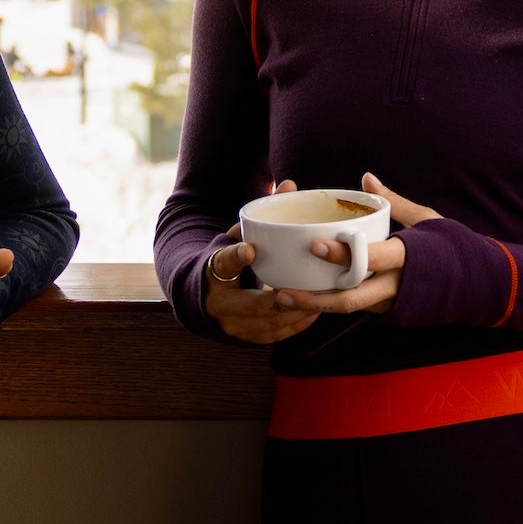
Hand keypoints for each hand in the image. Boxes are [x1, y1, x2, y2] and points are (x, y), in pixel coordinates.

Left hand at [202, 175, 440, 344]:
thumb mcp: (425, 219)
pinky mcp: (389, 314)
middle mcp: (397, 286)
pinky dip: (331, 303)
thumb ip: (392, 202)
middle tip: (280, 291)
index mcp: (407, 258)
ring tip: (282, 297)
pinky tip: (304, 297)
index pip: (369, 258)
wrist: (479, 284)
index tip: (313, 245)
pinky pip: (356, 308)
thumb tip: (365, 178)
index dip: (341, 254)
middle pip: (350, 299)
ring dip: (315, 306)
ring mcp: (392, 304)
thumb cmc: (452, 246)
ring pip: (348, 308)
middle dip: (313, 298)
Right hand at [205, 181, 314, 345]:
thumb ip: (261, 214)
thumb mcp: (237, 235)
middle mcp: (218, 302)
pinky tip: (312, 312)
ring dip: (294, 313)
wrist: (203, 295)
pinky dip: (293, 326)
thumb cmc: (228, 258)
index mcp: (213, 271)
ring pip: (266, 323)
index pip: (223, 264)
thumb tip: (289, 185)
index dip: (236, 257)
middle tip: (304, 288)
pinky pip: (272, 335)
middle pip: (250, 304)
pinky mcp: (244, 338)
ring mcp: (231, 324)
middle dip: (279, 300)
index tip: (251, 249)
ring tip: (319, 299)